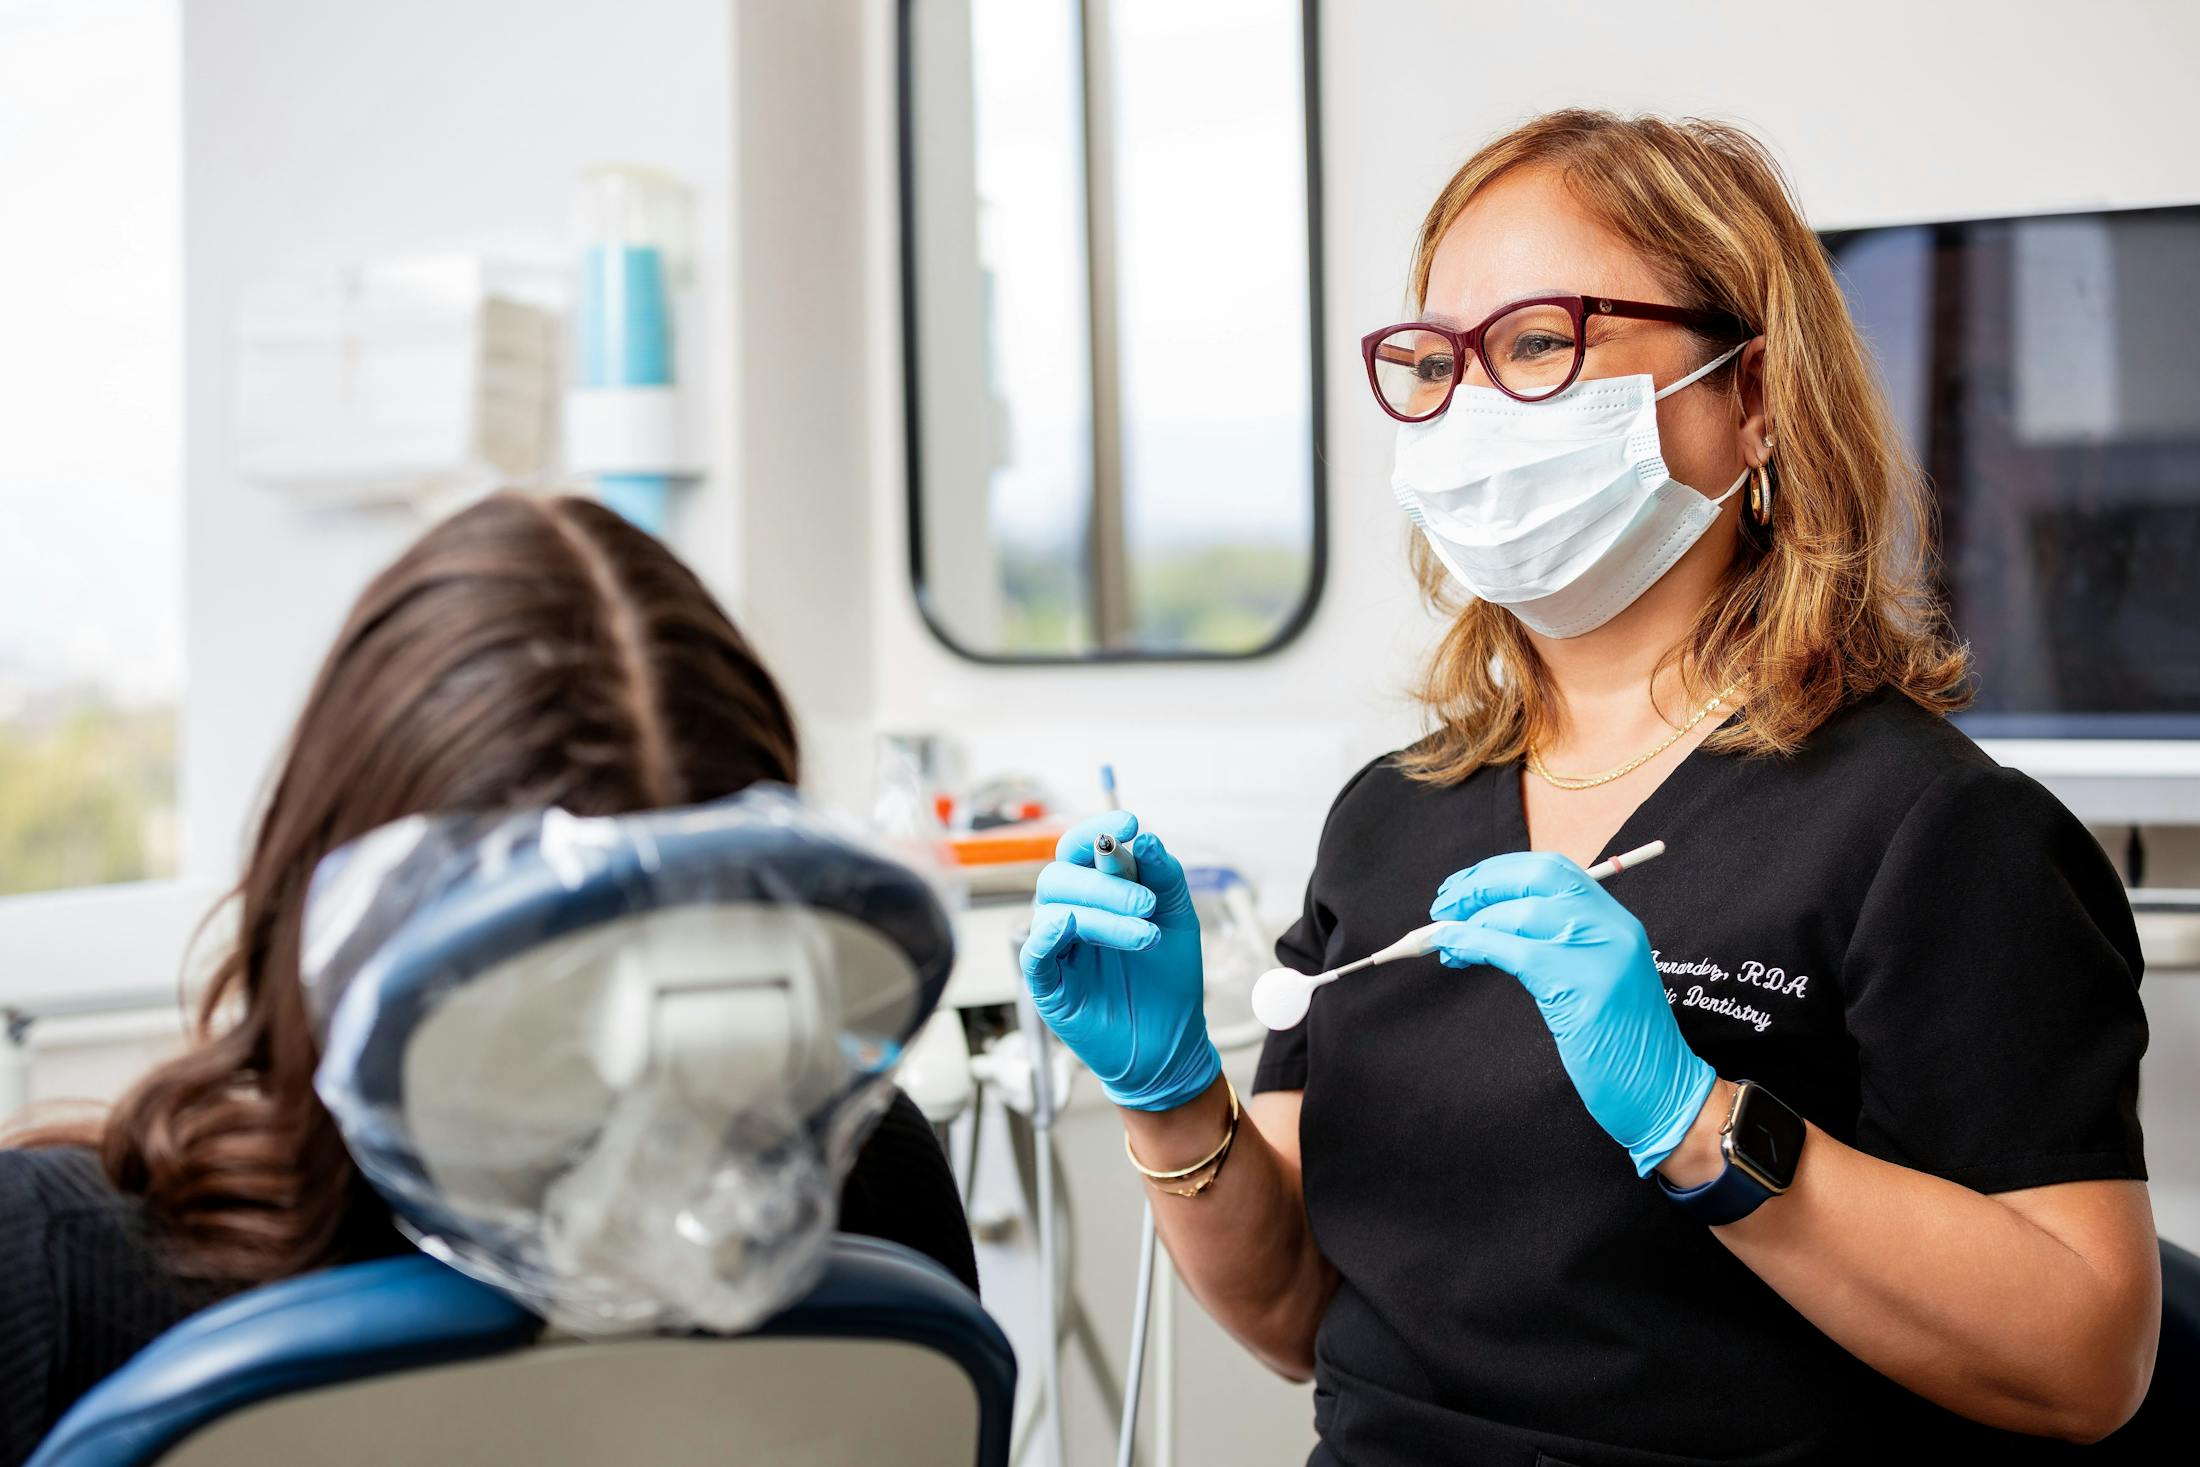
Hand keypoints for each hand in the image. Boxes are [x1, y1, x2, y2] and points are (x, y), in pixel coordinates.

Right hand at [1019, 811, 1220, 1112]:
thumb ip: (1163, 875)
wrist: (1172, 1041)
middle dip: (1105, 881)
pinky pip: (1033, 952)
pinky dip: (1049, 933)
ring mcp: (1057, 948)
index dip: (1099, 829)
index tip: (1130, 822)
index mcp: (1097, 892)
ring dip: (1101, 914)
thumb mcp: (1178, 917)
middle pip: (1062, 874)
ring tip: (1146, 935)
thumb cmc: (1168, 979)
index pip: (1081, 848)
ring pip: (1055, 908)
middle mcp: (1071, 913)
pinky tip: (1073, 926)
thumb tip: (1145, 839)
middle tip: (1148, 902)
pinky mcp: (1048, 985)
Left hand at [1429, 851, 1714, 1175]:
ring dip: (1468, 919)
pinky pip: (1513, 950)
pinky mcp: (1581, 987)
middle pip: (1535, 875)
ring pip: (1519, 912)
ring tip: (1441, 938)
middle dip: (1480, 883)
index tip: (1464, 887)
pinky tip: (1453, 951)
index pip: (1553, 869)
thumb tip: (1486, 921)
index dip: (1501, 871)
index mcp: (1615, 920)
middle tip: (1442, 905)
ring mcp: (1599, 954)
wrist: (1664, 1091)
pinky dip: (1473, 943)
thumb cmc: (1621, 1042)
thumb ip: (1557, 944)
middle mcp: (1611, 926)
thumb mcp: (1594, 977)